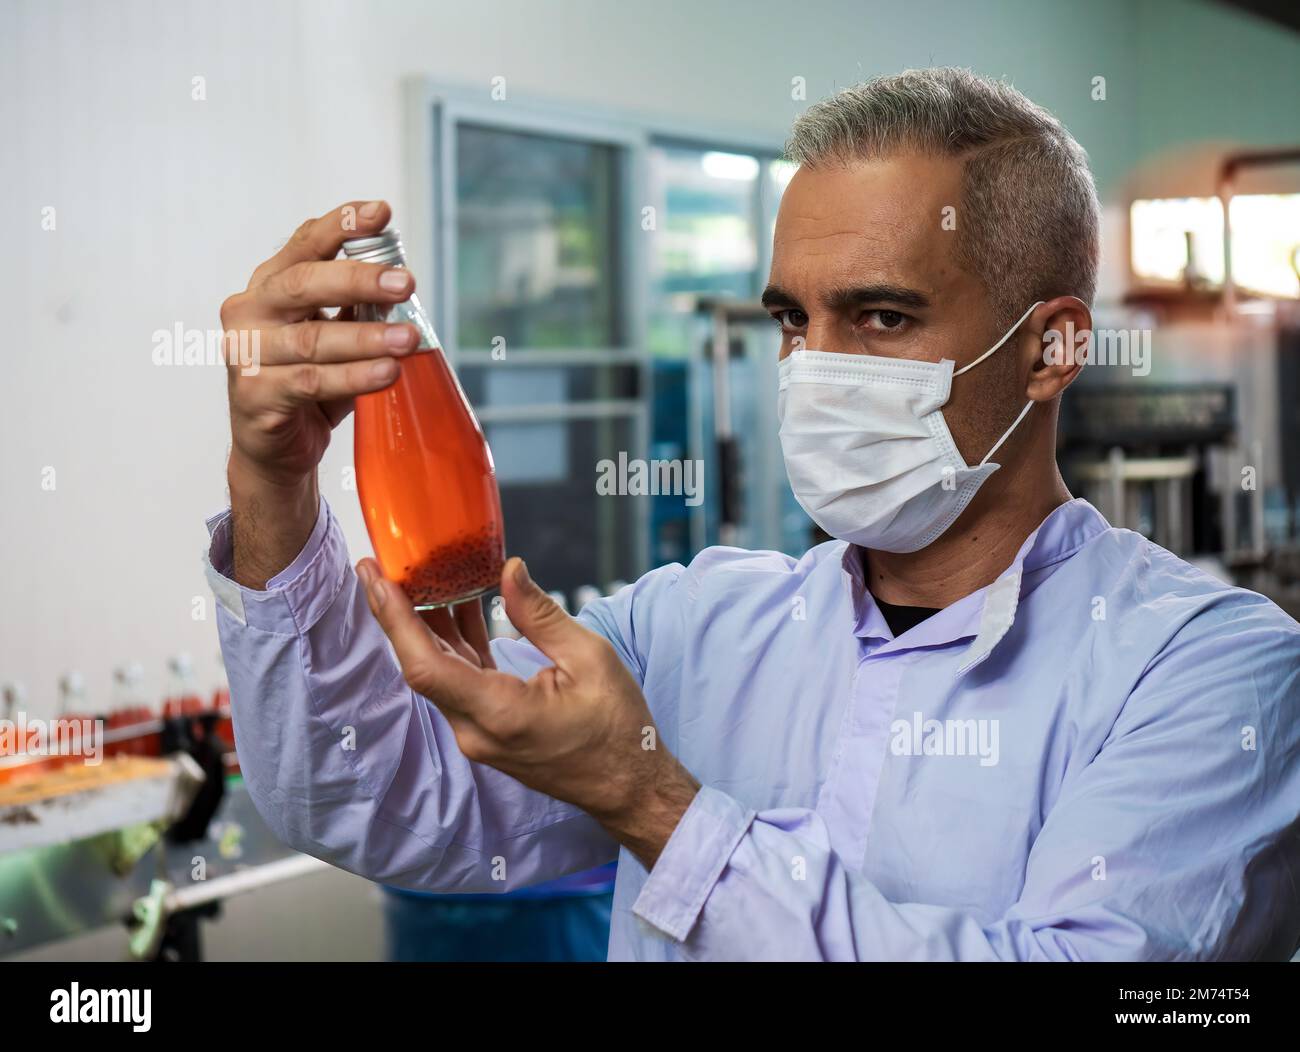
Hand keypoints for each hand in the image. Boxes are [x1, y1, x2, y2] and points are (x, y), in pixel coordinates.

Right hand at [220, 201, 422, 586]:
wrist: (275, 450)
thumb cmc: (308, 383)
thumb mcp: (333, 335)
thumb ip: (355, 306)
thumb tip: (399, 276)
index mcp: (269, 286)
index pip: (303, 244)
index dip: (341, 225)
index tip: (381, 212)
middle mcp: (249, 312)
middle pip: (303, 284)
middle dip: (358, 278)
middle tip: (406, 282)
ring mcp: (245, 354)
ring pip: (311, 339)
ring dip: (365, 337)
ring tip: (410, 339)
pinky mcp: (253, 396)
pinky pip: (309, 382)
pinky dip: (353, 377)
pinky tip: (386, 373)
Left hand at [357, 556, 700, 867]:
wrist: (628, 786)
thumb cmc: (618, 728)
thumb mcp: (590, 658)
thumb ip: (541, 615)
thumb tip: (509, 571)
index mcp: (500, 713)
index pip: (425, 665)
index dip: (394, 620)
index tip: (374, 579)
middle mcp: (476, 731)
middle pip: (421, 665)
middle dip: (397, 613)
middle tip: (380, 565)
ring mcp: (478, 735)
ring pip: (438, 672)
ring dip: (427, 626)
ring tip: (419, 577)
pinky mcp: (487, 731)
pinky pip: (459, 683)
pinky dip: (454, 645)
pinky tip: (459, 609)